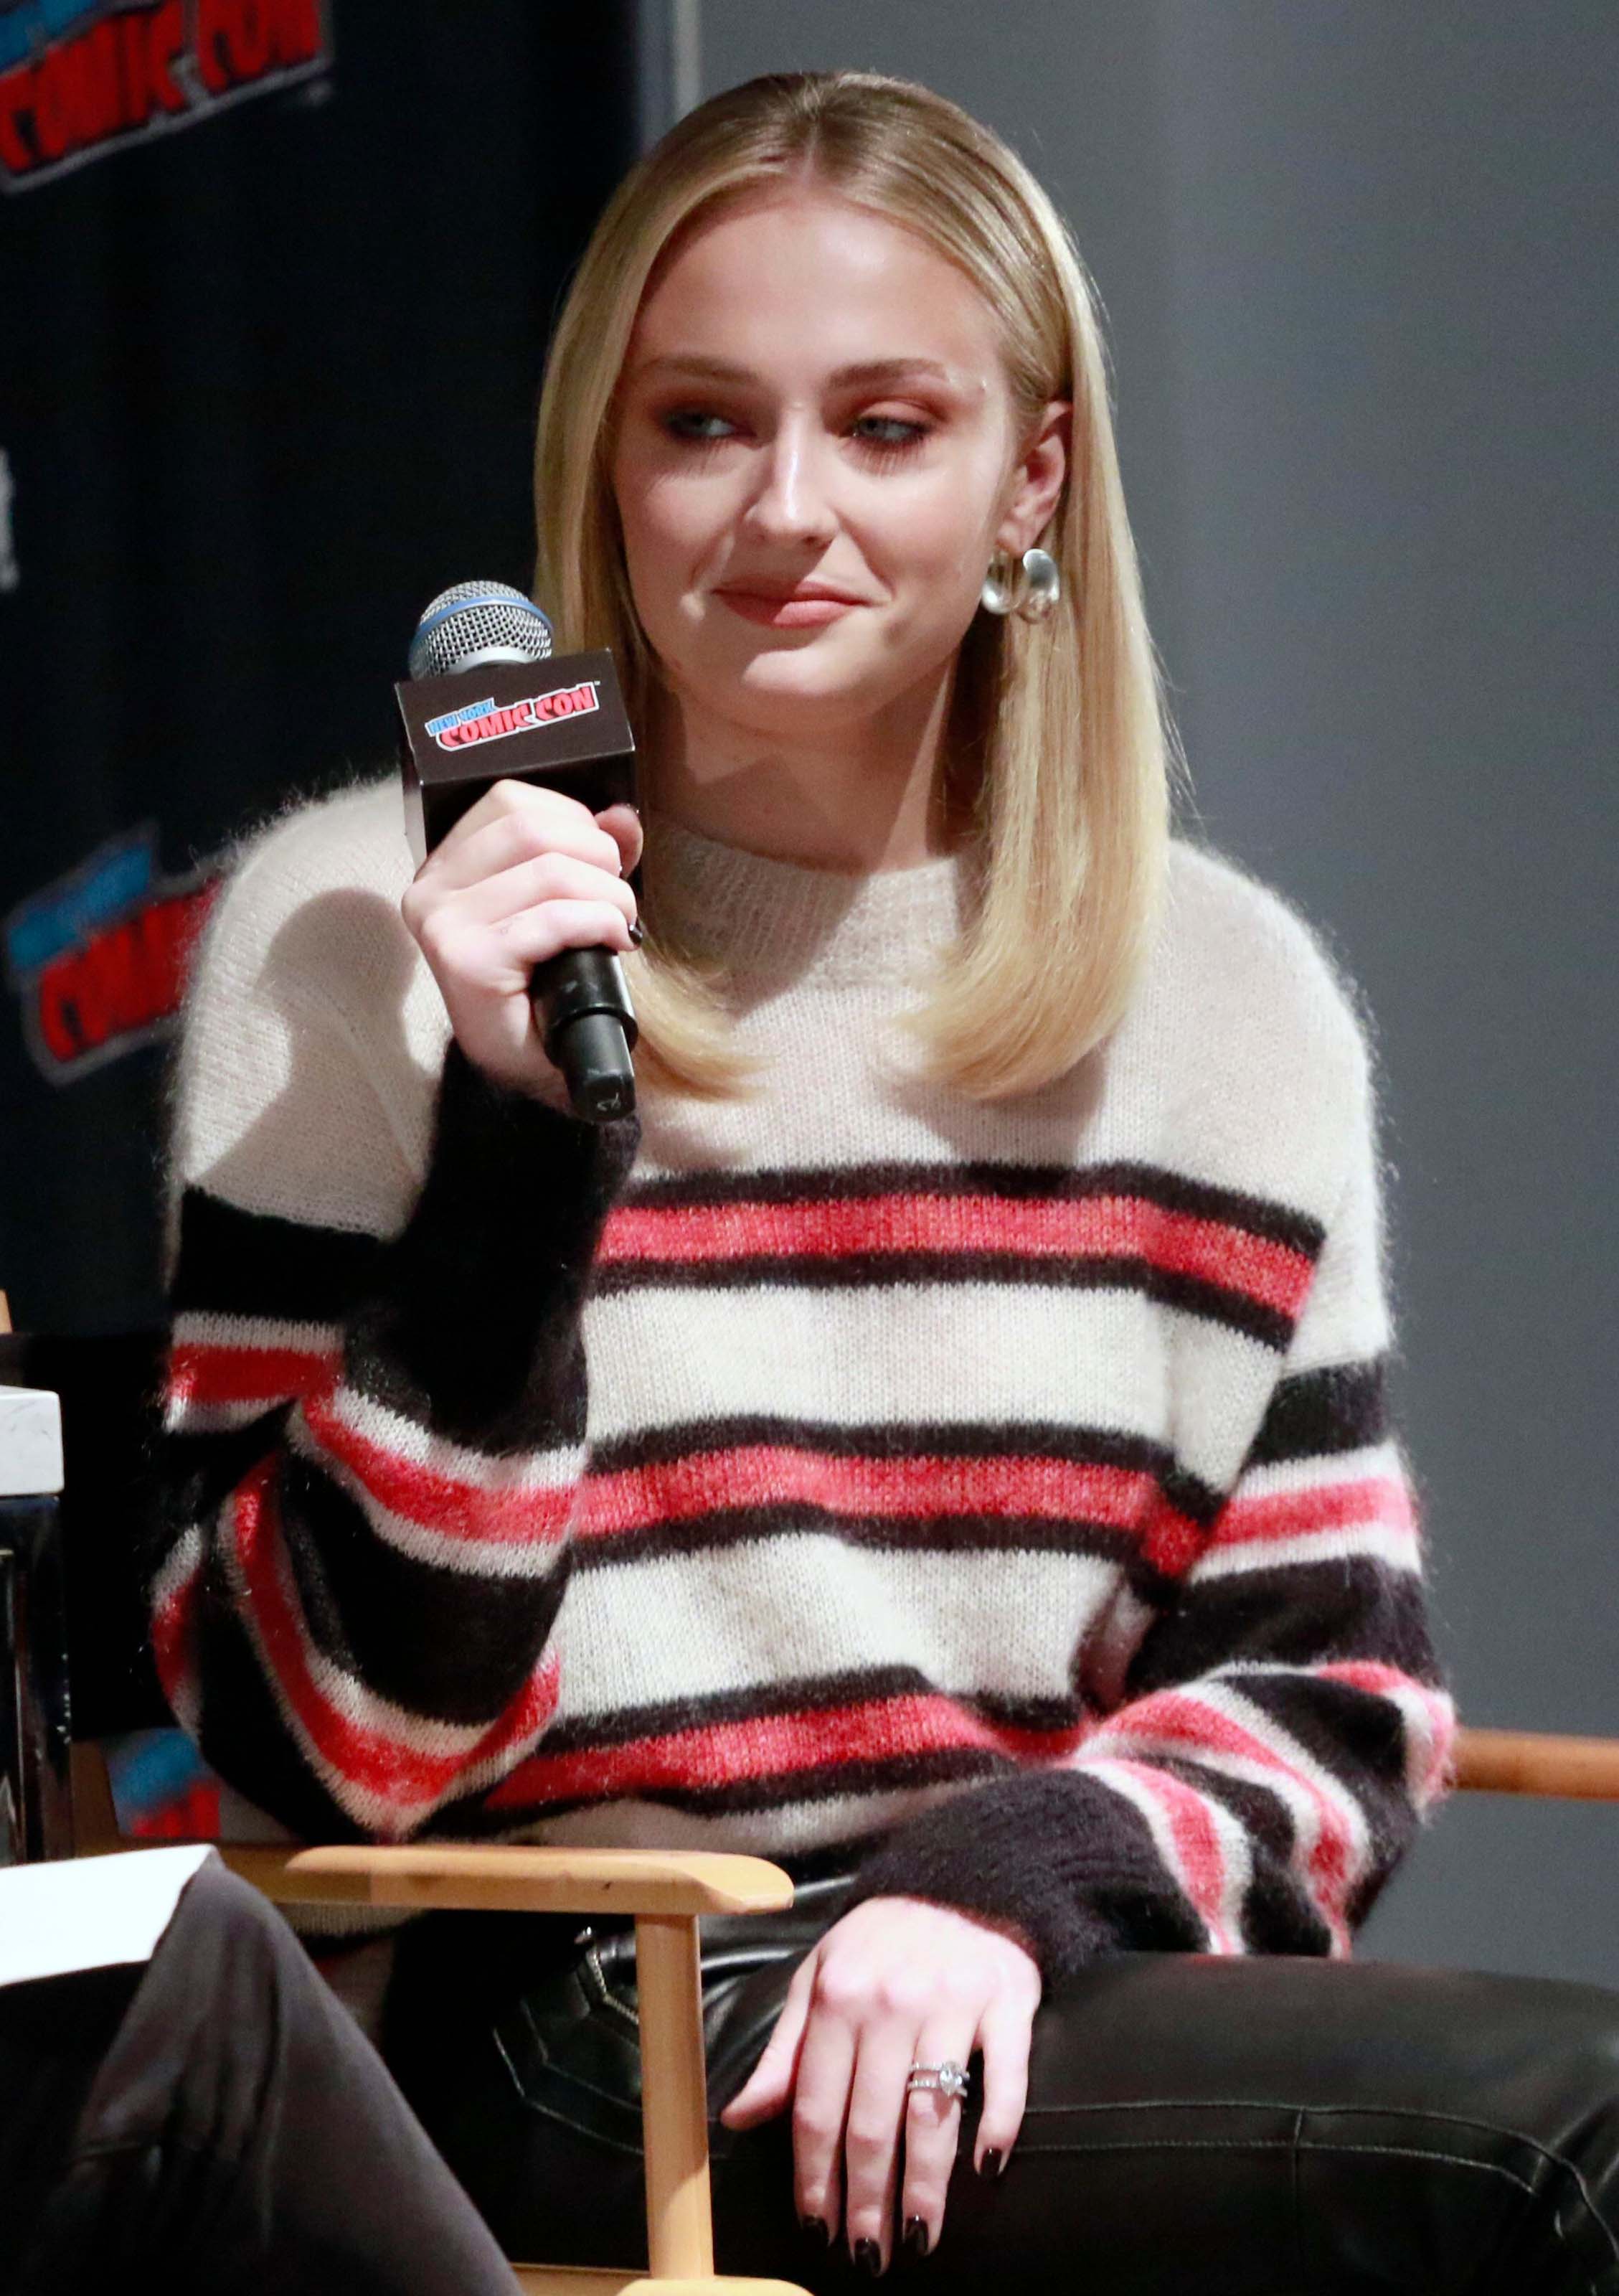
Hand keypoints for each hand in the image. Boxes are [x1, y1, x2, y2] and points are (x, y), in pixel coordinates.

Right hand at [400, 780, 641, 1101]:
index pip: (510, 800)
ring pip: (549, 871)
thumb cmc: (544, 986)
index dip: (573, 818)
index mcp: (446, 866)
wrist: (532, 1067)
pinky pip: (553, 919)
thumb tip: (623, 814)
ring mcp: (445, 926)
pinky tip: (614, 943)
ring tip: (620, 923)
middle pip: (531, 828)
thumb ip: (590, 853)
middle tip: (618, 900)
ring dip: (607, 894)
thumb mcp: (565, 905)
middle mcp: (431, 890)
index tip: (600, 860)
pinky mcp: (468, 962)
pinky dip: (599, 924)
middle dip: (597, 856)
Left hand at [720, 1895, 1040, 2269]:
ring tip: (918, 2239)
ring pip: (933, 2115)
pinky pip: (1005, 2076)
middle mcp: (891, 2003)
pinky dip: (998, 2125)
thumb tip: (738, 2118)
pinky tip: (987, 2168)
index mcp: (837, 1998)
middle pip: (872, 2124)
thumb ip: (784, 2052)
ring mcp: (952, 2003)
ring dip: (924, 2187)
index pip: (818, 2107)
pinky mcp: (1007, 2002)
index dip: (815, 2175)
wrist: (963, 1879)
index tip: (817, 2227)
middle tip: (867, 2256)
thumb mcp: (818, 1978)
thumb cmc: (881, 1941)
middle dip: (867, 2201)